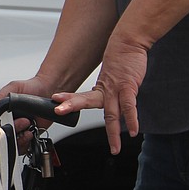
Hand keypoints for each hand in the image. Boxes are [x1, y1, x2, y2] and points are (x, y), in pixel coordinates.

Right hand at [0, 76, 60, 153]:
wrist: (47, 91)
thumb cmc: (30, 87)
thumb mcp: (13, 88)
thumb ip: (0, 97)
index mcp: (0, 109)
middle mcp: (7, 120)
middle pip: (0, 134)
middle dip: (9, 131)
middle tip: (21, 121)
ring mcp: (17, 128)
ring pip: (10, 142)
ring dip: (18, 137)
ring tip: (27, 125)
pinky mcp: (27, 134)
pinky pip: (22, 145)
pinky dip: (25, 142)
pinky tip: (30, 132)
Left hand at [55, 35, 146, 153]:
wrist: (129, 42)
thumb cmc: (120, 61)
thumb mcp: (109, 77)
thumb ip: (106, 91)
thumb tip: (105, 100)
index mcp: (100, 90)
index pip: (80, 98)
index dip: (68, 101)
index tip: (55, 105)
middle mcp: (105, 90)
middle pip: (85, 101)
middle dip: (70, 107)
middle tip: (57, 112)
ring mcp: (116, 89)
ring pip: (110, 112)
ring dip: (112, 132)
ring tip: (114, 147)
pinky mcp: (128, 86)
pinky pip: (129, 107)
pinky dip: (131, 120)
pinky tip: (133, 131)